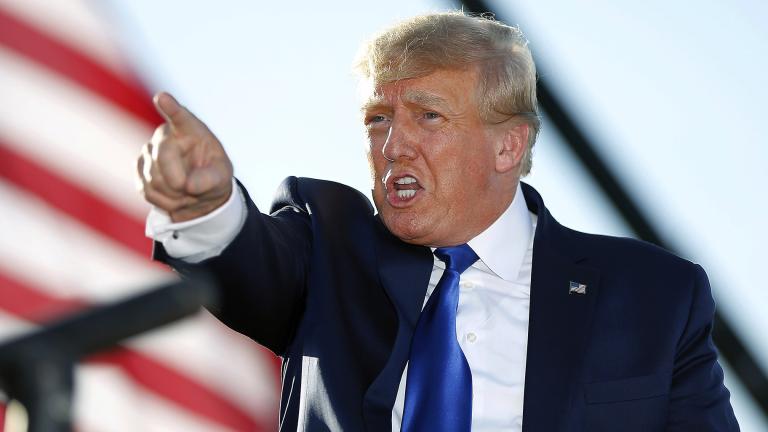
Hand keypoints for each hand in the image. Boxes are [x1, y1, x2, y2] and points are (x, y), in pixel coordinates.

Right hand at [138, 92, 233, 221]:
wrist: (199, 193)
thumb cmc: (213, 176)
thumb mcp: (222, 177)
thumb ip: (210, 179)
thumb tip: (187, 185)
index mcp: (190, 130)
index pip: (180, 117)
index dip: (171, 107)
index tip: (163, 98)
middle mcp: (166, 135)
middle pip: (162, 155)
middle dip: (177, 180)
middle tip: (192, 190)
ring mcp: (149, 151)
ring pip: (153, 177)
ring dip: (173, 194)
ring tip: (187, 192)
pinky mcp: (139, 169)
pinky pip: (146, 190)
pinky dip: (164, 202)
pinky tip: (175, 197)